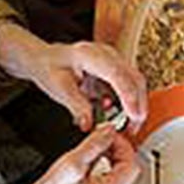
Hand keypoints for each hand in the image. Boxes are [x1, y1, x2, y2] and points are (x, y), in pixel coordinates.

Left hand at [0, 22, 148, 130]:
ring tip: (127, 127)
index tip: (134, 116)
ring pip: (135, 83)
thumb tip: (90, 125)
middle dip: (138, 105)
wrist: (45, 59)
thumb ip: (76, 106)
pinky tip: (117, 117)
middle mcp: (107, 55)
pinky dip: (127, 104)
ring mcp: (113, 61)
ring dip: (135, 106)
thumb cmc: (50, 68)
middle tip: (133, 129)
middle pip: (134, 78)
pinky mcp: (115, 70)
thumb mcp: (58, 89)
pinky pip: (128, 87)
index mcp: (90, 55)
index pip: (117, 74)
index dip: (129, 96)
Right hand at [0, 125, 139, 183]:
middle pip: (127, 169)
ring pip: (119, 174)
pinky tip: (88, 165)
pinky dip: (103, 169)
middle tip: (101, 139)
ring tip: (91, 152)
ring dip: (109, 159)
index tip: (110, 134)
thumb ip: (94, 144)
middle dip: (116, 150)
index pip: (131, 163)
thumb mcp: (70, 164)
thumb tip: (108, 131)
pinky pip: (110, 182)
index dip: (122, 144)